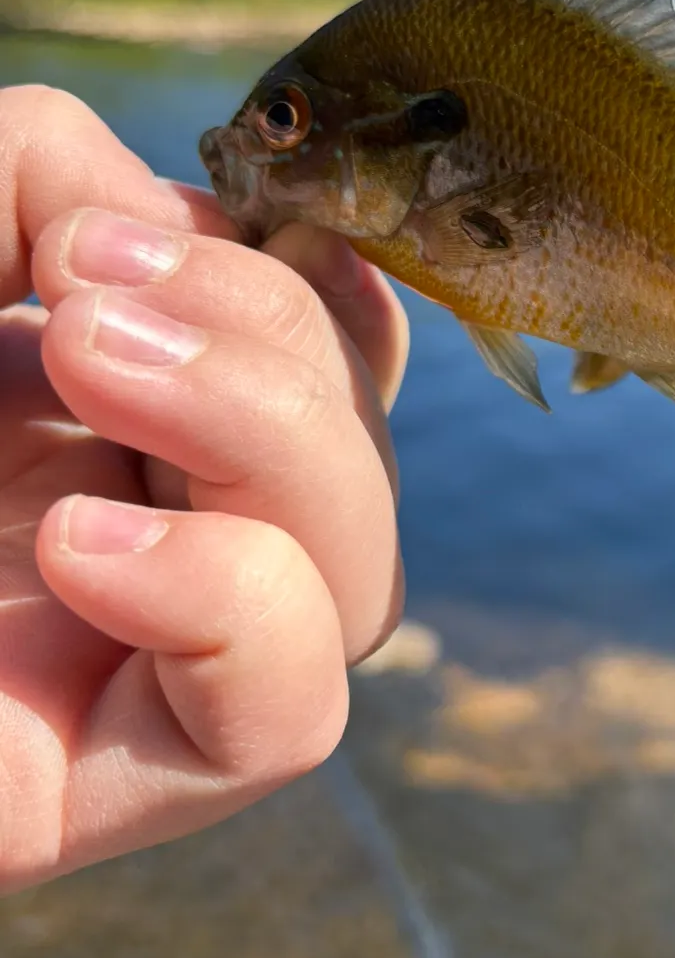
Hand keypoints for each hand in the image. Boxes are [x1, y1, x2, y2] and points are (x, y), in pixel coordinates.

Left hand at [0, 86, 407, 889]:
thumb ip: (26, 172)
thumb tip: (143, 221)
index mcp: (130, 425)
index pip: (334, 376)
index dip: (309, 293)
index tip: (139, 233)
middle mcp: (163, 536)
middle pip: (358, 461)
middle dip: (269, 343)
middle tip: (90, 296)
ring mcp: (145, 665)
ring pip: (360, 585)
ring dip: (271, 440)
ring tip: (87, 360)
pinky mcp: (107, 785)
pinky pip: (286, 721)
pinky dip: (234, 606)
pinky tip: (82, 547)